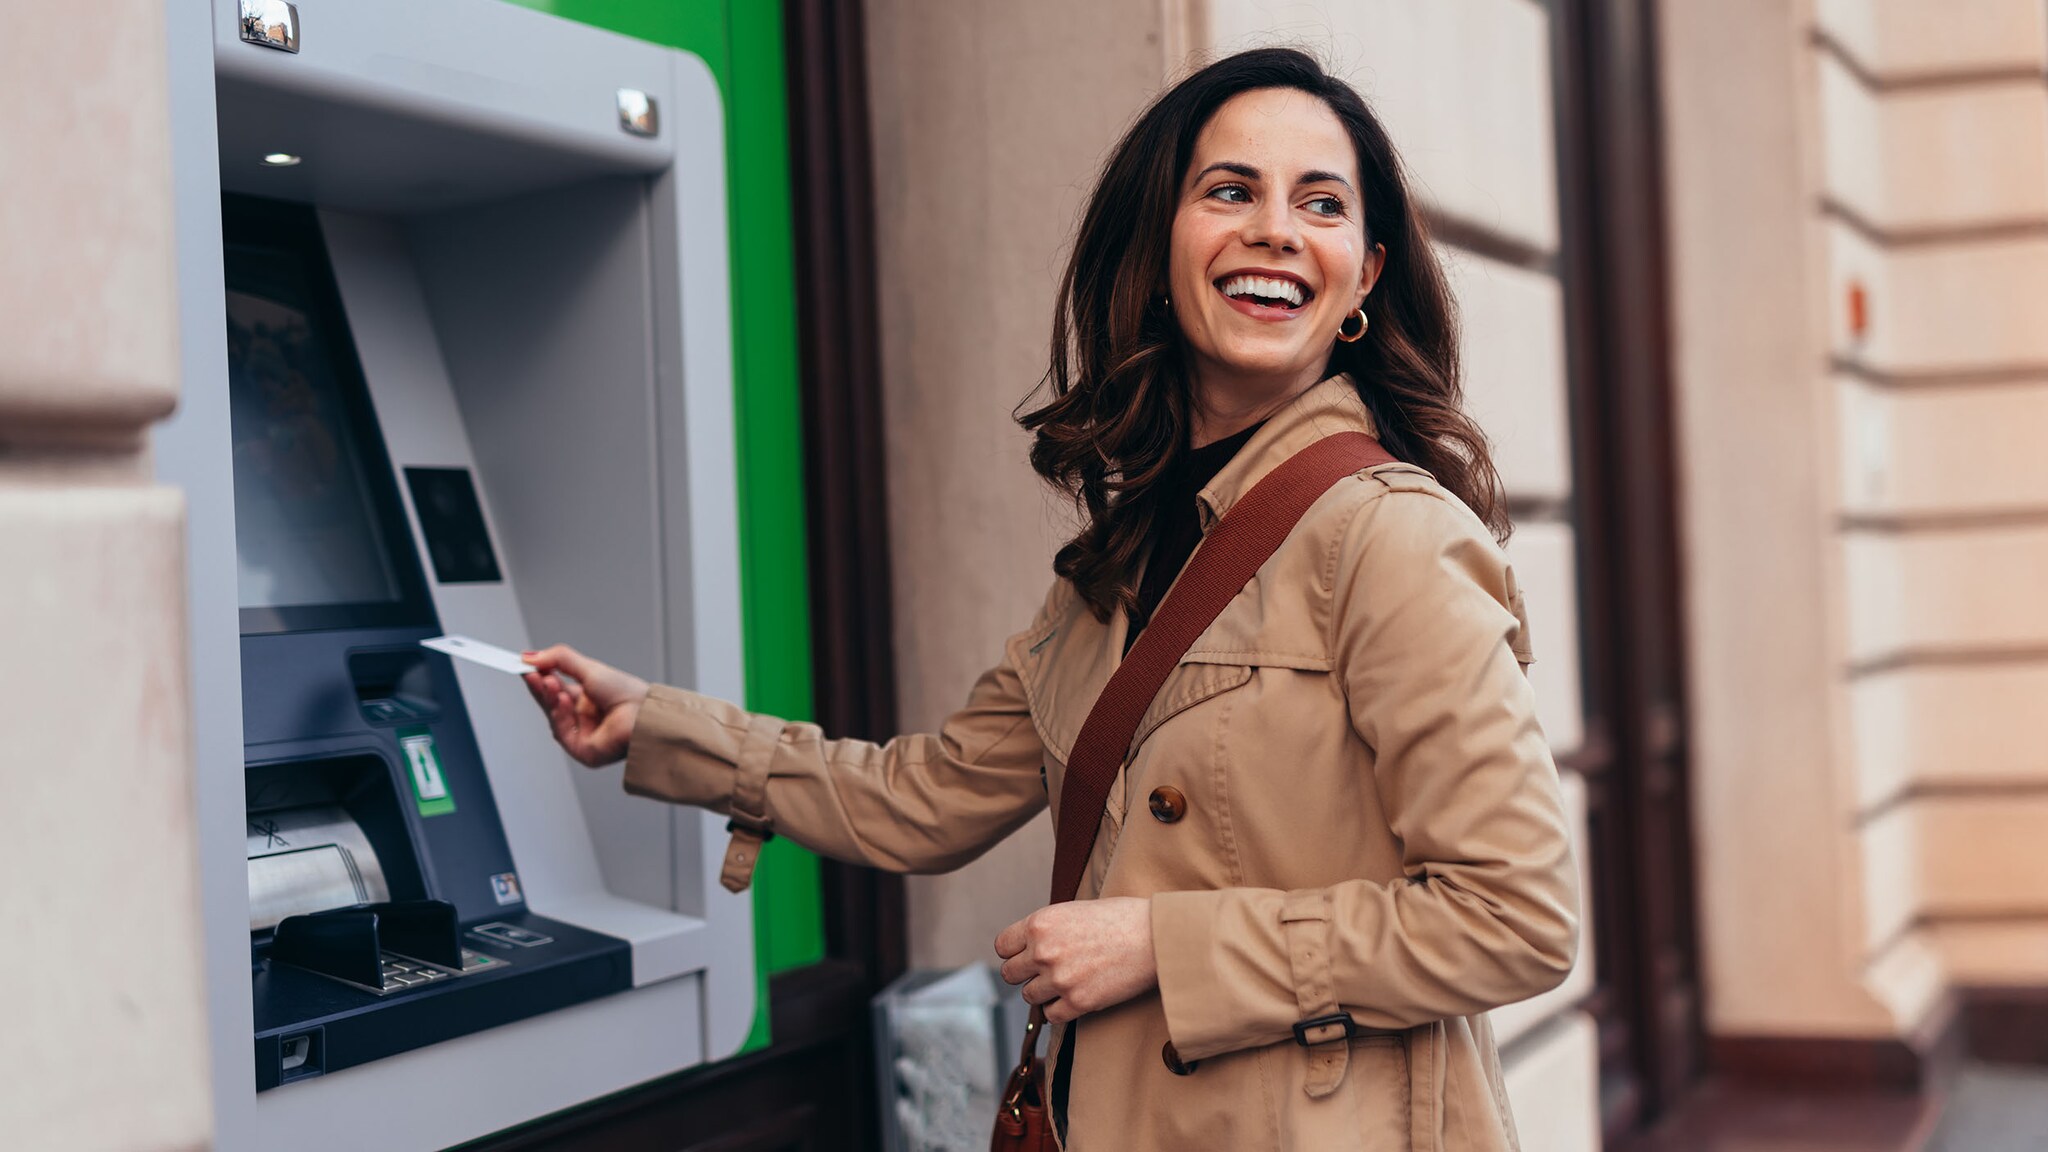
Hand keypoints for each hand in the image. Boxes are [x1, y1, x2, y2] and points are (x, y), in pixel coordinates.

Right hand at [521, 644, 651, 766]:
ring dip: (549, 697)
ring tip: (549, 681)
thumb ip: (559, 660)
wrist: (643, 714)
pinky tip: (562, 699)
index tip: (525, 666)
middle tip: (528, 672)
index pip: (555, 688)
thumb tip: (530, 656)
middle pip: (551, 703)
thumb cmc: (627, 693)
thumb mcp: (589, 668)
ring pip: (553, 716)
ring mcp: (582, 734)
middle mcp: (583, 717)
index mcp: (586, 699)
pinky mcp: (582, 751)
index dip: (540, 678)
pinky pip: (561, 732)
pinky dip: (559, 714)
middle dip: (540, 686)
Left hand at [995, 898, 1157, 1023]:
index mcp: (1040, 923)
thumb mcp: (1074, 911)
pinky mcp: (1078, 1003)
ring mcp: (1059, 979)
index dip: (1014, 952)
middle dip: (1025, 974)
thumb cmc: (1122, 918)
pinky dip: (1060, 1010)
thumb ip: (1048, 929)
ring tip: (1066, 982)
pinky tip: (1075, 997)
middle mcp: (1043, 951)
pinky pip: (1051, 1015)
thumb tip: (1030, 946)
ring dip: (1044, 992)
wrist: (1156, 937)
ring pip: (1029, 996)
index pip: (1002, 947)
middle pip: (1010, 974)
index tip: (1027, 955)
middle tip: (1046, 971)